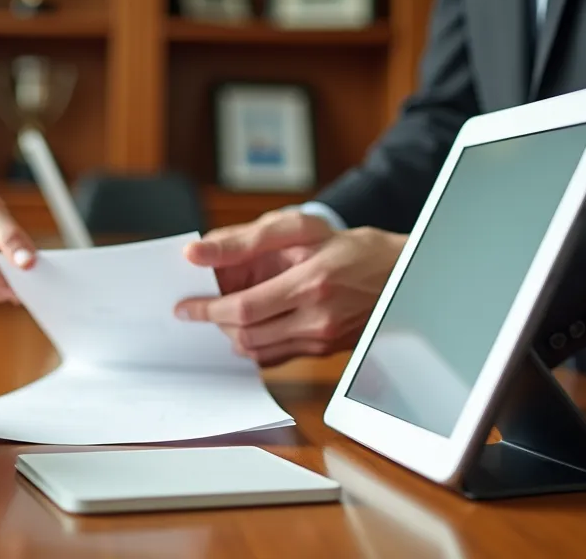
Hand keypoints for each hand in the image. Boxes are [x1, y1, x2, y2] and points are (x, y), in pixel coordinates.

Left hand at [175, 209, 406, 365]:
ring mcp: (323, 340)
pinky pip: (276, 357)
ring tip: (220, 313)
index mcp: (311, 282)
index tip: (184, 306)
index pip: (242, 308)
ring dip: (231, 334)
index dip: (206, 309)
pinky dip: (254, 344)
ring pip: (258, 351)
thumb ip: (244, 238)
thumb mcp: (299, 229)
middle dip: (214, 322)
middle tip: (197, 308)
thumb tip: (197, 251)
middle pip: (246, 334)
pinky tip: (248, 325)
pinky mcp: (325, 351)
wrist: (401, 272)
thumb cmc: (350, 246)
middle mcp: (318, 318)